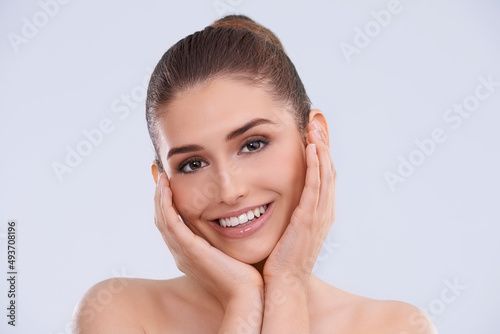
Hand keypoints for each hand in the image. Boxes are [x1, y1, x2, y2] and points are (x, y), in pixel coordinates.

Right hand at [154, 172, 263, 308]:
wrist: (245, 294)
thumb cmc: (243, 274)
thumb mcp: (228, 250)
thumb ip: (223, 236)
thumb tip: (232, 219)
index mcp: (188, 253)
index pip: (170, 224)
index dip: (167, 203)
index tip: (168, 184)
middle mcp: (180, 253)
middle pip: (161, 220)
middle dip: (159, 197)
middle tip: (159, 175)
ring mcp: (182, 252)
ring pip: (162, 220)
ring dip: (159, 197)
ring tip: (161, 178)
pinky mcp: (189, 250)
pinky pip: (171, 224)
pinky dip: (166, 205)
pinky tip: (166, 190)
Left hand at [263, 117, 336, 287]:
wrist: (283, 284)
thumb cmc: (282, 260)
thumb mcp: (290, 231)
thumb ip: (290, 213)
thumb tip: (277, 198)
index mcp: (320, 213)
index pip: (324, 175)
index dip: (322, 153)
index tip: (314, 132)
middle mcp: (324, 211)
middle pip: (329, 169)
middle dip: (324, 144)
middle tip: (317, 121)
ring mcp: (319, 215)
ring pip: (325, 173)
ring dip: (321, 148)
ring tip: (315, 126)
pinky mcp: (308, 219)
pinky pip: (314, 186)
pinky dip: (315, 165)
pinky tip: (311, 148)